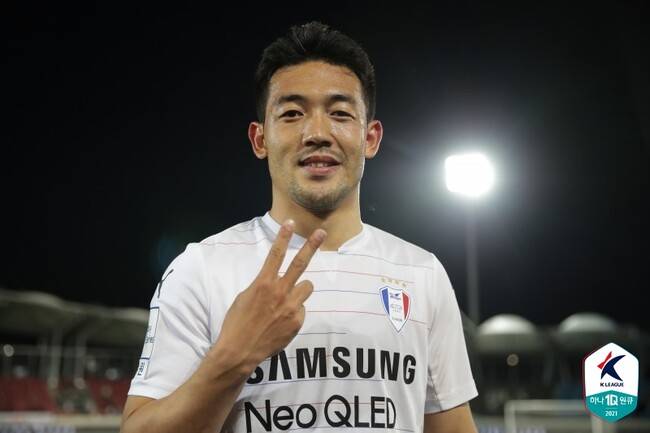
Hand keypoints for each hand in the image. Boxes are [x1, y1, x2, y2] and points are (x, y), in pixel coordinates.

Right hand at [214, 219, 325, 372]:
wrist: (240, 351)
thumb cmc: (237, 323)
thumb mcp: (245, 297)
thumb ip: (263, 287)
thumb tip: (275, 283)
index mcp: (263, 283)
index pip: (275, 255)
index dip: (283, 237)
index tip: (291, 223)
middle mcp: (280, 292)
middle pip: (300, 264)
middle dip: (311, 246)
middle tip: (321, 233)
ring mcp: (291, 307)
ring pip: (306, 287)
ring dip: (300, 290)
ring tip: (287, 301)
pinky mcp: (297, 321)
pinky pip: (301, 310)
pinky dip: (294, 313)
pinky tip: (281, 323)